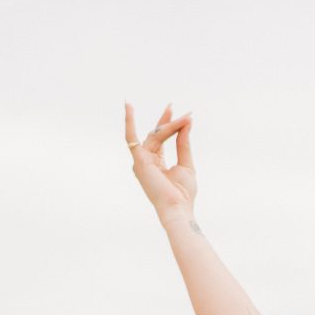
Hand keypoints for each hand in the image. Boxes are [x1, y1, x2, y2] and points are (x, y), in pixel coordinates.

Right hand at [124, 100, 196, 221]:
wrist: (178, 207)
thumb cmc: (183, 193)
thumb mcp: (186, 164)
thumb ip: (183, 144)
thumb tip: (186, 124)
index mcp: (155, 163)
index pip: (161, 139)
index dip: (170, 125)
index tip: (183, 115)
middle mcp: (145, 160)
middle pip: (157, 135)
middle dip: (169, 122)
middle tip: (178, 108)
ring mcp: (141, 160)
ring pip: (155, 135)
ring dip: (170, 126)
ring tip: (186, 119)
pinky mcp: (139, 160)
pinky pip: (131, 137)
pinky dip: (129, 121)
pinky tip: (128, 106)